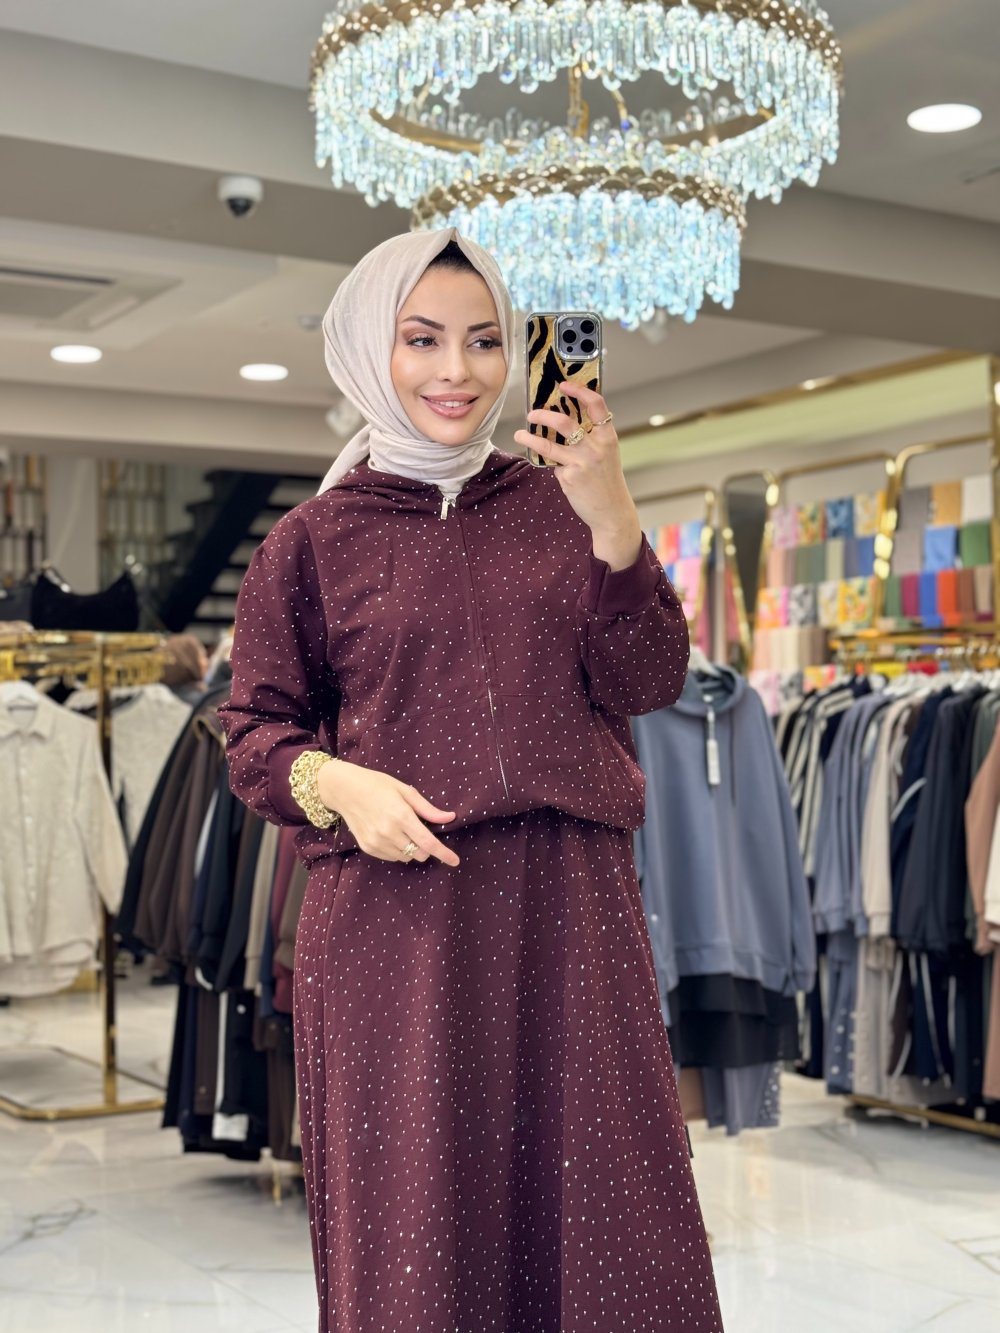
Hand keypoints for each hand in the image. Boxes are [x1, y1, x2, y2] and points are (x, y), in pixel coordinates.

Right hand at [318, 759, 459, 866]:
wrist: (344, 790)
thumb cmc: (377, 785)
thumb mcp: (404, 791)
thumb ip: (427, 809)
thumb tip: (450, 818)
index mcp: (401, 816)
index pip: (428, 842)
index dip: (444, 853)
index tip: (455, 861)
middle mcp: (389, 832)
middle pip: (419, 854)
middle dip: (426, 848)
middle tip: (420, 832)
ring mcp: (376, 842)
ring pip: (406, 858)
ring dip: (411, 849)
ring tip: (401, 829)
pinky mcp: (367, 848)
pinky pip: (392, 857)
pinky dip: (397, 850)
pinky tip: (390, 834)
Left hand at [513, 382, 641, 565]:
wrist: (612, 512)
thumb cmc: (607, 481)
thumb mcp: (607, 454)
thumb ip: (591, 438)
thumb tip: (562, 422)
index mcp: (608, 437)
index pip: (596, 405)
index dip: (579, 391)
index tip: (564, 386)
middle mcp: (595, 447)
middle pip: (564, 422)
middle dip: (543, 415)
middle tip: (532, 414)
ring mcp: (581, 463)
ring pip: (548, 444)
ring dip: (529, 438)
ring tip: (520, 435)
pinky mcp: (569, 478)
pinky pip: (554, 466)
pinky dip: (554, 467)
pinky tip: (560, 473)